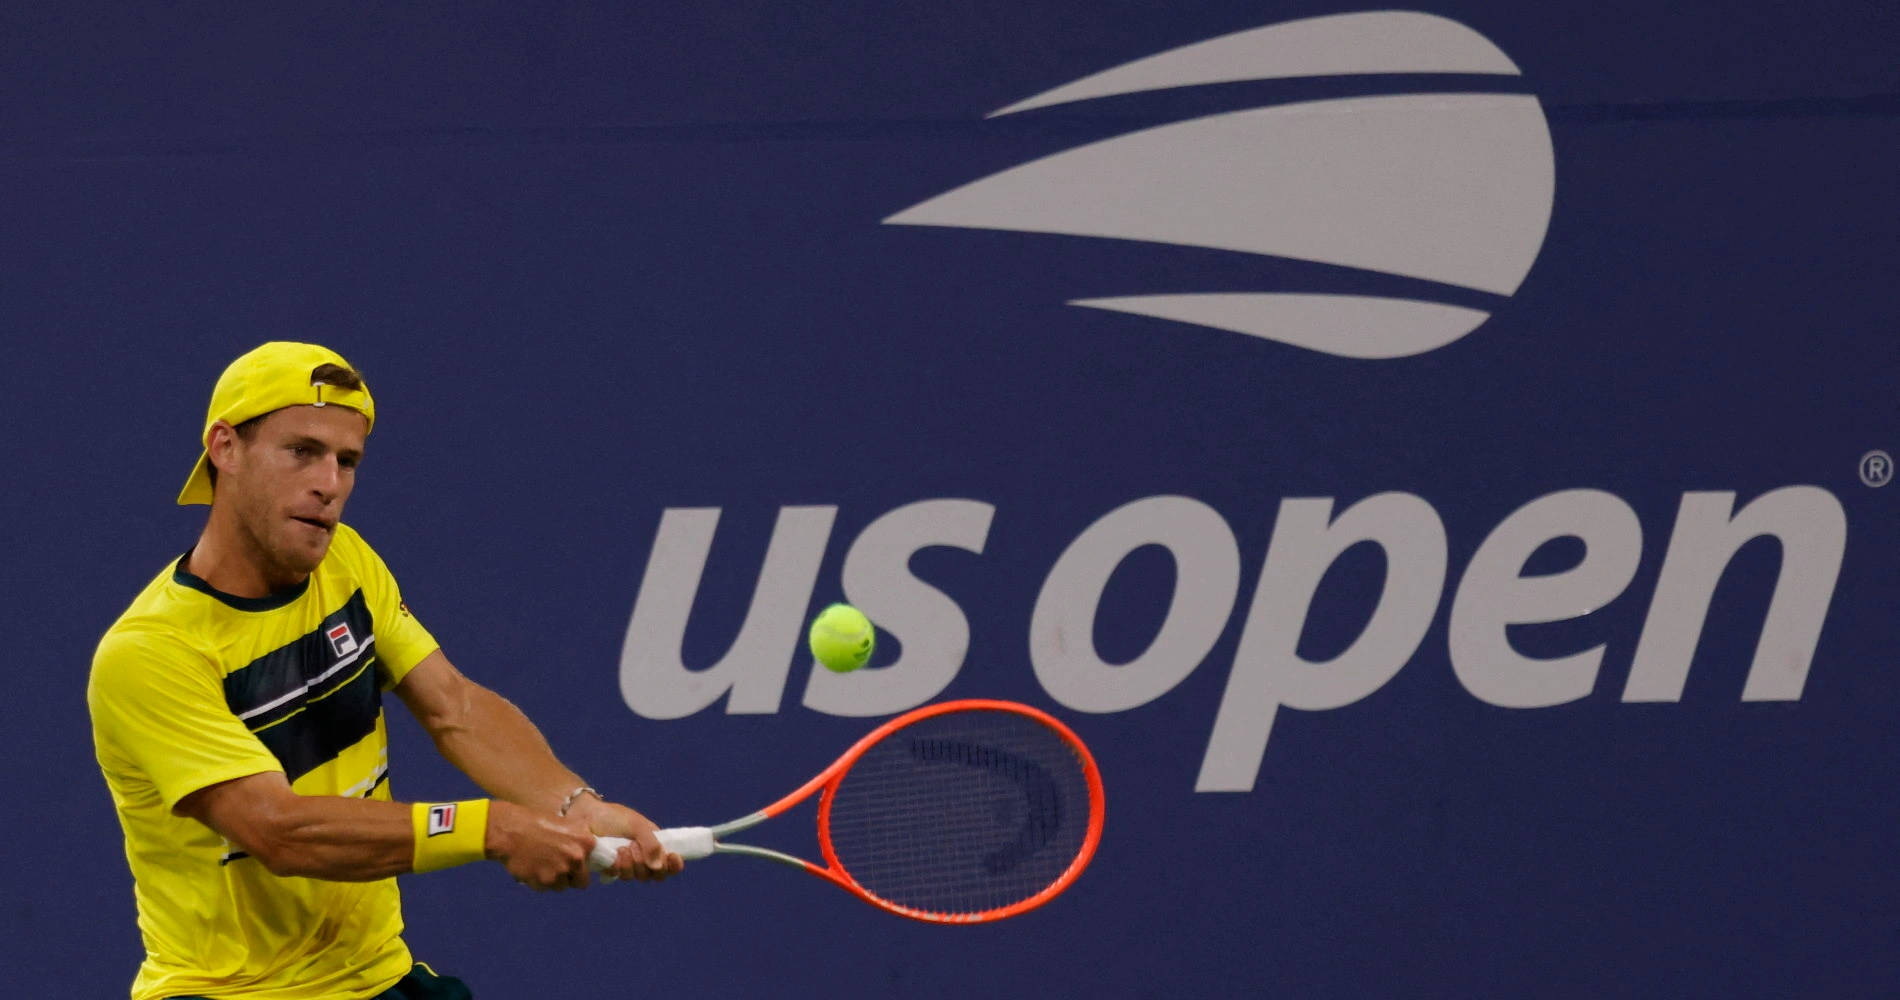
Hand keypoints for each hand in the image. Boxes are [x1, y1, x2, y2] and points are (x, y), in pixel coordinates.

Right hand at [484, 800, 596, 890]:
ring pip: (562, 886)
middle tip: (559, 868)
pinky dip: (539, 882)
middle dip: (572, 878)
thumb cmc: (537, 823)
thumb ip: (583, 838)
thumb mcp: (567, 824)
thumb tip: (598, 850)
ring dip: (554, 880)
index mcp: (585, 842)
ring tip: (542, 864)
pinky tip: (532, 867)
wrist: (510, 831)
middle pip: (582, 882)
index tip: (587, 868)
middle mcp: (576, 858)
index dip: (593, 867)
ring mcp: (560, 872)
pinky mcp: (543, 882)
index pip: (603, 864)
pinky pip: (545, 888)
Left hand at [566, 796, 683, 882]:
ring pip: (638, 876)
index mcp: (653, 844)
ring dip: (631, 863)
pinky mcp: (611, 869)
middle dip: (646, 862)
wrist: (585, 816)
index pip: (670, 863)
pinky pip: (619, 876)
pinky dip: (618, 867)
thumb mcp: (637, 825)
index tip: (673, 857)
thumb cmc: (613, 817)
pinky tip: (612, 854)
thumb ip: (650, 844)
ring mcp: (627, 864)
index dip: (673, 865)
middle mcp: (642, 857)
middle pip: (655, 874)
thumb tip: (658, 867)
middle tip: (634, 846)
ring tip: (621, 848)